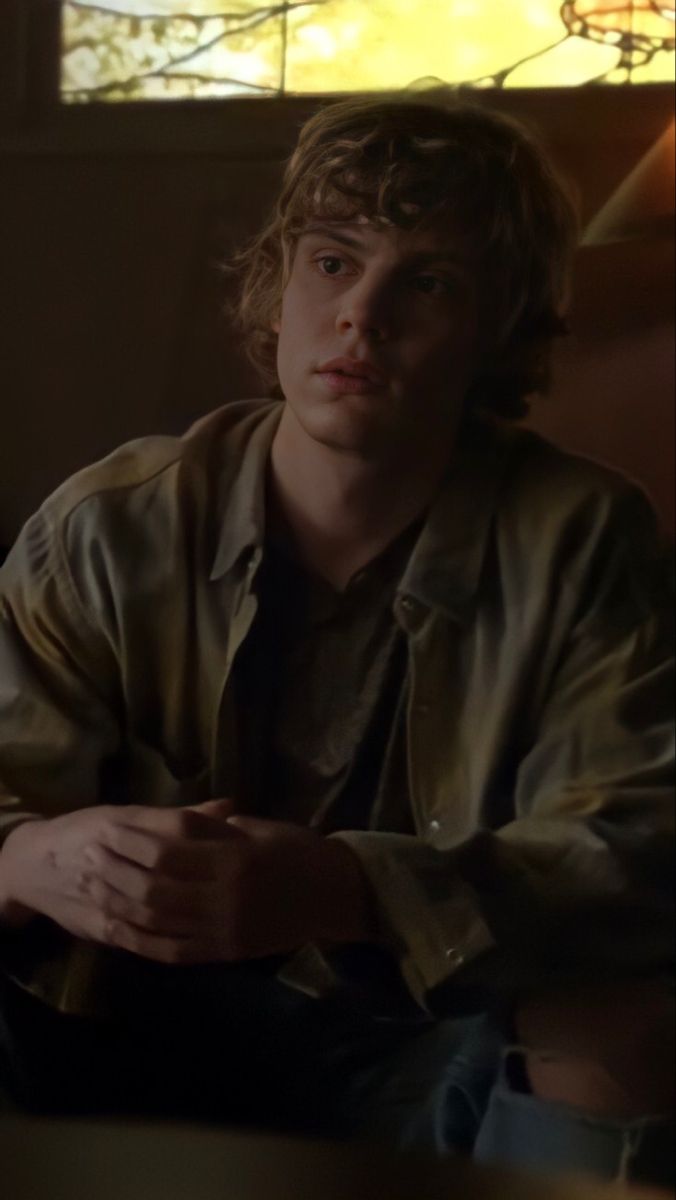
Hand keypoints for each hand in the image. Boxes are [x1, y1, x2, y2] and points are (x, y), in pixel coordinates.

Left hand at [0, 802, 375, 963]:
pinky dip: (143, 941)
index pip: (169, 851)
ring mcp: (223, 931)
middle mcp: (225, 898)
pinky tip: (122, 928)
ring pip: (158, 923)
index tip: (108, 828)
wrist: (334, 895)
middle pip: (155, 889)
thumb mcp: (258, 828)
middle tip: (89, 857)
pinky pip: (175, 950)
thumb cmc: (298, 850)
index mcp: (234, 860)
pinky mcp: (224, 953)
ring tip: (94, 889)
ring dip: (121, 906)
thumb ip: (215, 827)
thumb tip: (174, 822)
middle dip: (118, 873)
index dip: (134, 842)